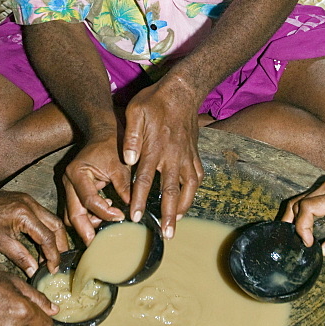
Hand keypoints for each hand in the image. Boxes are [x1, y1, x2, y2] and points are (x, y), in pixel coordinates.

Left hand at [0, 190, 67, 277]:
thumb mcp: (0, 244)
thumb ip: (21, 258)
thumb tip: (35, 272)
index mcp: (24, 214)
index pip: (47, 237)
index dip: (53, 255)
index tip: (53, 270)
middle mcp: (30, 203)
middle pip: (56, 225)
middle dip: (60, 245)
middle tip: (57, 263)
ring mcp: (28, 200)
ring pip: (51, 219)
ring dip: (53, 237)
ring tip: (49, 257)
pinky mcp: (24, 201)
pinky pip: (42, 216)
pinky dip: (45, 230)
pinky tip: (40, 244)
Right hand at [63, 136, 130, 244]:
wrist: (104, 132)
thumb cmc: (113, 145)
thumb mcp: (121, 164)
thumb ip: (125, 186)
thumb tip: (132, 208)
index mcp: (77, 173)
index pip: (89, 200)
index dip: (105, 212)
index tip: (121, 217)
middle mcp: (68, 181)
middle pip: (73, 213)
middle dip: (85, 230)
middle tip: (96, 245)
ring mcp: (69, 186)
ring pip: (71, 214)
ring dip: (86, 225)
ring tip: (103, 232)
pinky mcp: (74, 190)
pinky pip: (76, 209)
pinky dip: (87, 217)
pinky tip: (102, 221)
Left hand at [123, 77, 202, 238]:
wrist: (182, 90)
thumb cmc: (154, 101)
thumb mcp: (135, 112)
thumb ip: (131, 138)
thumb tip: (128, 160)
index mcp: (154, 147)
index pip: (144, 180)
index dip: (140, 200)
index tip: (136, 218)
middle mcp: (172, 155)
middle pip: (170, 191)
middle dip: (168, 215)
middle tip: (166, 235)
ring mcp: (186, 155)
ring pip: (188, 187)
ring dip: (183, 207)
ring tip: (177, 224)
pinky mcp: (194, 152)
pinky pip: (197, 176)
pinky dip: (193, 191)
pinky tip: (187, 201)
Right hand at [282, 176, 324, 255]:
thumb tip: (323, 251)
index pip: (309, 207)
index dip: (303, 226)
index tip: (308, 243)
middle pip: (300, 202)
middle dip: (295, 223)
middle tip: (298, 241)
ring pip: (299, 198)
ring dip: (293, 216)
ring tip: (292, 234)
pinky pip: (306, 196)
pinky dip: (299, 210)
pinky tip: (298, 224)